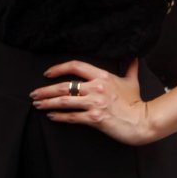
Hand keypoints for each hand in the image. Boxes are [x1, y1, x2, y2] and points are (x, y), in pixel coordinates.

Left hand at [29, 58, 153, 145]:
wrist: (142, 121)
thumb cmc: (136, 102)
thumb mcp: (132, 81)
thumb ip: (130, 67)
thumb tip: (134, 56)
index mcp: (102, 76)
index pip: (76, 66)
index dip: (59, 68)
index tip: (48, 73)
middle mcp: (96, 88)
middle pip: (65, 85)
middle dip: (46, 90)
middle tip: (34, 93)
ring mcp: (95, 103)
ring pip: (65, 101)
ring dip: (48, 103)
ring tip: (38, 104)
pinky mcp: (94, 118)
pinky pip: (72, 117)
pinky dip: (59, 117)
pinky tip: (51, 116)